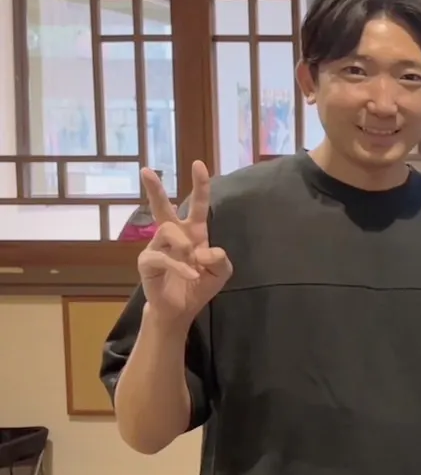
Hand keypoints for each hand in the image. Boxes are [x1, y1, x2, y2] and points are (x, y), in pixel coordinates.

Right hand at [136, 161, 231, 325]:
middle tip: (146, 170)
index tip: (198, 164)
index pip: (198, 205)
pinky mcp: (147, 262)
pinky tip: (191, 275)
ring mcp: (157, 247)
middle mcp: (173, 235)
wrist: (181, 309)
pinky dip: (180, 266)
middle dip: (155, 188)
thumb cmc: (199, 286)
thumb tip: (205, 250)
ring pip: (168, 230)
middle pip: (163, 207)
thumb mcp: (220, 272)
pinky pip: (163, 257)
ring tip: (192, 264)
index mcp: (194, 232)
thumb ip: (220, 259)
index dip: (200, 185)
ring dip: (185, 247)